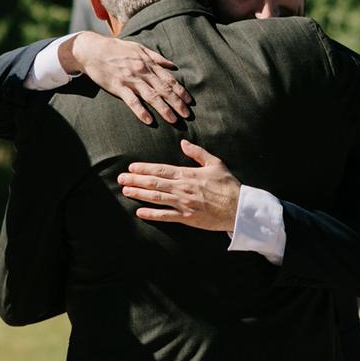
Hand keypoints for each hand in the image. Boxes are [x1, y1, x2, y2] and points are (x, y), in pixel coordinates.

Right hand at [66, 32, 191, 125]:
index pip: (169, 79)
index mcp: (148, 63)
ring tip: (173, 120)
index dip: (180, 91)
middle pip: (164, 89)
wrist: (93, 49)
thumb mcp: (139, 47)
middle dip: (177, 102)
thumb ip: (156, 57)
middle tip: (187, 115)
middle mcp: (142, 71)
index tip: (190, 101)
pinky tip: (149, 121)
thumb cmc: (116, 48)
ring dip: (164, 109)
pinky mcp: (118, 86)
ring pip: (151, 96)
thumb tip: (173, 65)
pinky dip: (140, 111)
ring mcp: (130, 79)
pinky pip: (131, 101)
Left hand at [118, 139, 239, 231]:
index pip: (161, 170)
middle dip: (135, 180)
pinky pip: (165, 215)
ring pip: (156, 198)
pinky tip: (140, 212)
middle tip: (120, 179)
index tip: (131, 167)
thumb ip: (197, 152)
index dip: (144, 168)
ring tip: (125, 191)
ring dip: (138, 194)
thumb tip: (183, 142)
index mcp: (188, 174)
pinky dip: (151, 214)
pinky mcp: (187, 217)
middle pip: (154, 183)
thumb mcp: (215, 163)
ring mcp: (183, 204)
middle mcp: (182, 188)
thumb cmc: (228, 185)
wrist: (239, 207)